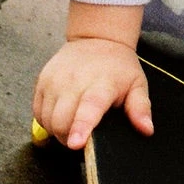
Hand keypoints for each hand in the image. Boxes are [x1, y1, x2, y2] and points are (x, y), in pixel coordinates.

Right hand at [33, 2, 151, 149]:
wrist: (96, 39)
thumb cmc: (119, 67)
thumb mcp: (137, 84)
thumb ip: (140, 108)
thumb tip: (146, 129)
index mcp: (101, 84)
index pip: (89, 108)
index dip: (81, 127)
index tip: (76, 144)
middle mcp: (74, 81)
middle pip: (61, 121)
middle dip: (68, 137)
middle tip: (81, 137)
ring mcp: (55, 80)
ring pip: (47, 119)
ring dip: (57, 130)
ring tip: (72, 125)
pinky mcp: (42, 80)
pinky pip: (37, 112)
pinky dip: (46, 121)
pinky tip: (61, 116)